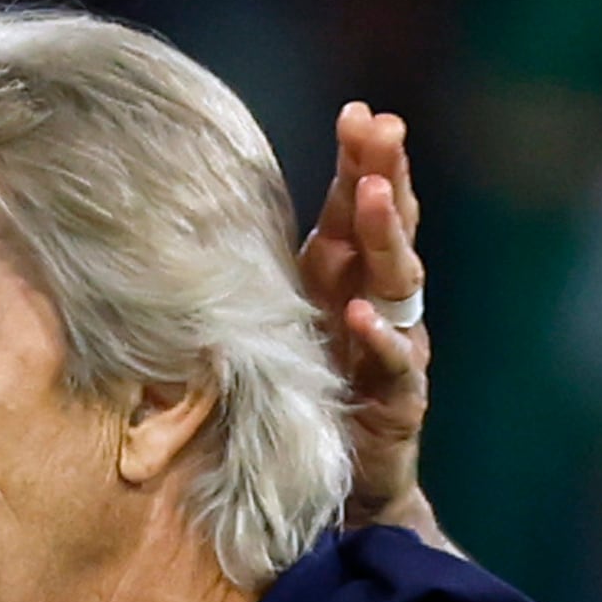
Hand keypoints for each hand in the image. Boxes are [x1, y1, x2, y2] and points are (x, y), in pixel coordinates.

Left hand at [300, 101, 439, 544]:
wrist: (344, 489)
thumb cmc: (306, 396)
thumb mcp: (281, 324)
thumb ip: (268, 272)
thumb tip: (202, 210)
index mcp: (346, 280)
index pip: (358, 208)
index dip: (363, 160)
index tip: (359, 112)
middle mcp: (378, 306)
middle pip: (388, 230)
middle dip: (386, 176)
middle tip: (382, 131)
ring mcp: (394, 351)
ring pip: (400, 286)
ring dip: (386, 238)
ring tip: (373, 196)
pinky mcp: (397, 406)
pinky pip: (393, 366)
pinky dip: (377, 339)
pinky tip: (358, 313)